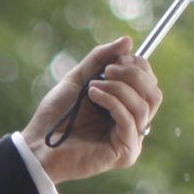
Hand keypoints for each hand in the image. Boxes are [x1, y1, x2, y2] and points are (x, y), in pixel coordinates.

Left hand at [21, 37, 162, 183]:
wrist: (38, 143)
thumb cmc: (57, 115)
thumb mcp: (79, 78)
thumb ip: (101, 59)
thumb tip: (128, 40)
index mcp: (126, 107)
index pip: (150, 83)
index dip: (138, 66)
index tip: (115, 59)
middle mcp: (133, 124)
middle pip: (154, 93)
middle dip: (132, 74)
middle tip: (108, 70)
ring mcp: (131, 140)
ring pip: (144, 105)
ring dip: (118, 88)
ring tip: (92, 87)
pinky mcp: (126, 153)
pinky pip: (130, 120)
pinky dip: (112, 102)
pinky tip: (92, 96)